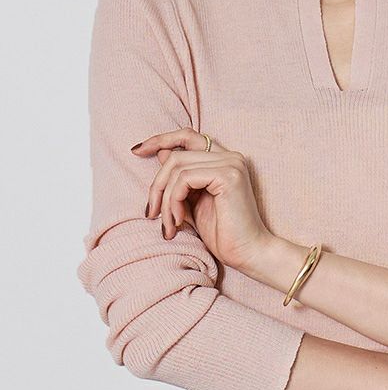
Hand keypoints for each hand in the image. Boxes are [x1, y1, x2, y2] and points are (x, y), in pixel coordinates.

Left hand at [132, 126, 272, 269]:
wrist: (248, 253)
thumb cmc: (223, 232)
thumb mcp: (193, 201)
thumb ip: (180, 178)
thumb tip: (161, 153)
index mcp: (224, 159)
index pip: (187, 136)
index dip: (161, 139)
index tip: (137, 151)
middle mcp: (230, 156)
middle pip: (177, 155)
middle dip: (157, 184)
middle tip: (152, 213)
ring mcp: (230, 163)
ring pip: (177, 167)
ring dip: (165, 199)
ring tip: (168, 224)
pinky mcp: (227, 175)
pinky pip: (184, 179)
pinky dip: (174, 200)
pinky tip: (180, 221)